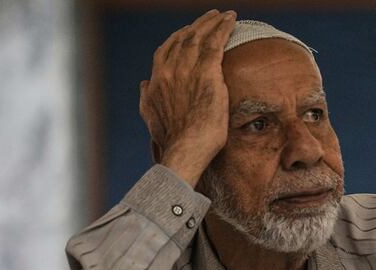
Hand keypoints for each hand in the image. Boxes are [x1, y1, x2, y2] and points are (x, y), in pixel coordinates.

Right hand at [138, 10, 235, 186]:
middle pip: (185, 38)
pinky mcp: (207, 73)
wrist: (186, 148)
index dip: (179, 37)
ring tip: (225, 15)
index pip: (167, 49)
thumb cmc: (173, 139)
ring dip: (213, 22)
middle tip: (212, 16)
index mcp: (157, 79)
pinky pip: (216, 43)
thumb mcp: (151, 116)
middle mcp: (169, 69)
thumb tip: (144, 84)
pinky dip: (223, 28)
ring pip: (201, 36)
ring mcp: (187, 69)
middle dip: (199, 25)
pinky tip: (231, 21)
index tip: (190, 31)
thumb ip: (147, 98)